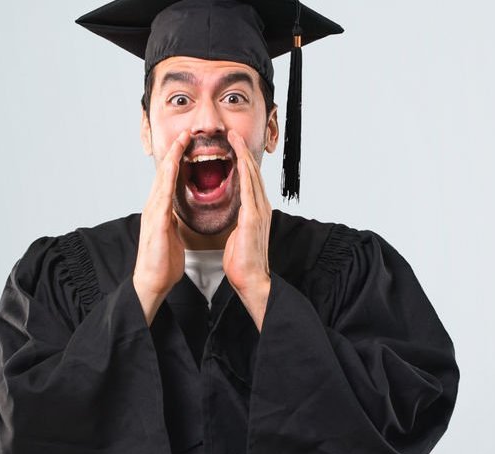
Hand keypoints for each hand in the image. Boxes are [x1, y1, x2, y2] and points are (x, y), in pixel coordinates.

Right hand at [133, 131, 190, 324]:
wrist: (152, 282)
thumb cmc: (163, 262)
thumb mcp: (172, 234)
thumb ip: (172, 219)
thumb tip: (176, 210)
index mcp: (160, 210)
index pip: (170, 179)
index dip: (178, 160)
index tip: (188, 144)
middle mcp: (154, 207)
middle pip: (165, 172)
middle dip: (175, 151)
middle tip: (186, 132)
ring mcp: (153, 213)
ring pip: (162, 179)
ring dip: (172, 158)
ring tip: (181, 141)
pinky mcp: (156, 222)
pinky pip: (163, 195)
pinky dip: (169, 178)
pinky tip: (174, 166)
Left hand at [223, 130, 271, 330]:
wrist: (252, 280)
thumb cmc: (243, 262)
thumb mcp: (239, 234)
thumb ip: (239, 220)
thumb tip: (234, 212)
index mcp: (257, 211)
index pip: (250, 180)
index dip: (242, 160)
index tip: (233, 145)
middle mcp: (261, 207)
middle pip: (252, 172)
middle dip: (242, 151)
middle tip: (232, 133)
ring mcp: (259, 211)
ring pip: (251, 176)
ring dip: (243, 155)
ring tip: (234, 138)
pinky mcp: (253, 218)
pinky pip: (248, 189)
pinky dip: (243, 172)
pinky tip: (238, 159)